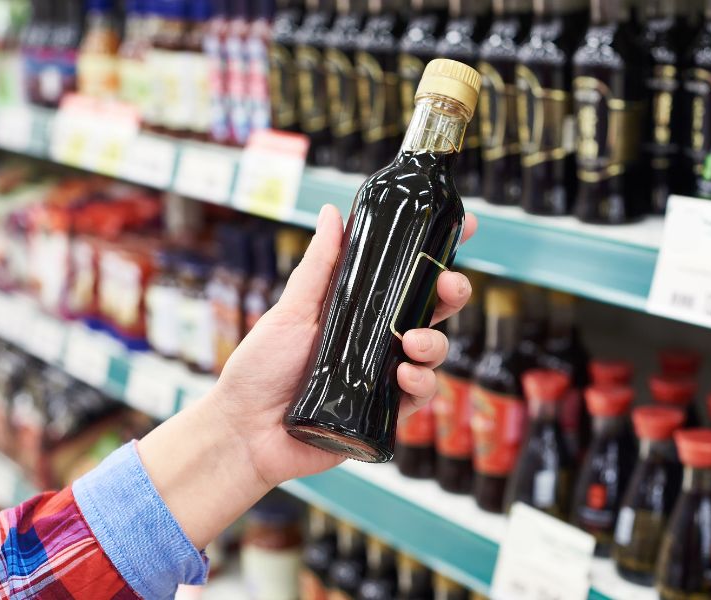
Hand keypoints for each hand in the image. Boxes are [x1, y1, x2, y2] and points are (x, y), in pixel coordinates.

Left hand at [213, 204, 477, 485]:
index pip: (406, 276)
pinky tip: (404, 378)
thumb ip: (319, 266)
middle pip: (431, 311)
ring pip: (433, 353)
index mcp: (358, 310)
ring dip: (435, 343)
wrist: (245, 431)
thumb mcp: (290, 310)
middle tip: (450, 286)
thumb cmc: (260, 368)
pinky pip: (420, 397)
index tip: (465, 226)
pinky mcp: (385, 414)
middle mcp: (376, 340)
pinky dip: (421, 385)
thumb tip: (333, 212)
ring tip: (413, 344)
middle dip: (452, 293)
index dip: (438, 254)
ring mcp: (383, 376)